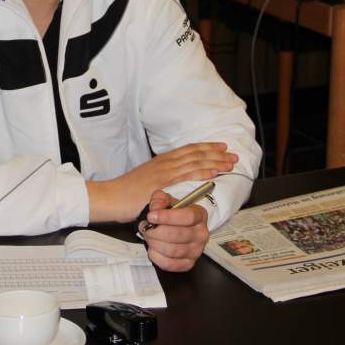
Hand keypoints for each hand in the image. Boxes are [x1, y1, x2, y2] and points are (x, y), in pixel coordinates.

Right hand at [86, 142, 235, 222]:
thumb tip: (175, 180)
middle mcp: (165, 163)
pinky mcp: (163, 184)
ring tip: (230, 163)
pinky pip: (187, 175)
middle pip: (195, 154)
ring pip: (195, 162)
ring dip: (215, 161)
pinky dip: (203, 172)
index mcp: (162, 161)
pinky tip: (214, 172)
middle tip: (233, 155)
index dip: (207, 147)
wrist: (111, 197)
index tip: (222, 146)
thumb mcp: (146, 180)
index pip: (189, 149)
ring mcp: (164, 172)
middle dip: (216, 153)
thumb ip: (161, 178)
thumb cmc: (126, 193)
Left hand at [138, 190, 209, 271]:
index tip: (151, 216)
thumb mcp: (165, 199)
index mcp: (199, 215)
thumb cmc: (171, 213)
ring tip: (148, 235)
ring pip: (172, 250)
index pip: (188, 217)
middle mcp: (201, 234)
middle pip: (178, 235)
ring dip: (154, 243)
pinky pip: (169, 264)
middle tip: (145, 227)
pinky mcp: (188, 264)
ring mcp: (196, 251)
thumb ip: (159, 199)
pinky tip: (152, 247)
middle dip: (156, 231)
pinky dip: (156, 256)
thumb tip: (156, 207)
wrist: (174, 226)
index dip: (167, 217)